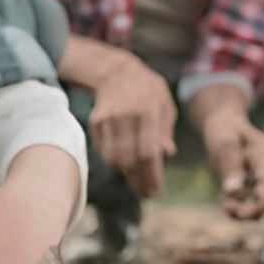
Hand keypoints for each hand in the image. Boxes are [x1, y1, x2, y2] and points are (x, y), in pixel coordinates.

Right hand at [90, 55, 176, 197]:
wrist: (116, 71)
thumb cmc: (148, 89)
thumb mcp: (165, 103)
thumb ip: (166, 129)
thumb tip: (167, 154)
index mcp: (148, 111)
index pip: (148, 151)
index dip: (151, 174)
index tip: (155, 190)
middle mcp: (126, 116)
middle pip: (129, 160)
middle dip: (138, 181)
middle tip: (146, 192)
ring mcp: (108, 120)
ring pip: (114, 159)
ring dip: (126, 174)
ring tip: (137, 181)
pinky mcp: (95, 123)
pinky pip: (104, 151)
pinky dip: (114, 162)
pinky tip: (125, 165)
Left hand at [201, 110, 263, 219]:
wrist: (225, 123)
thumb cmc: (225, 129)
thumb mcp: (224, 143)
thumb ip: (230, 165)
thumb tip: (233, 192)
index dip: (259, 206)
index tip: (238, 212)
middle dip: (251, 211)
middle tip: (228, 209)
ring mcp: (262, 178)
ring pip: (260, 204)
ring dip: (243, 210)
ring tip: (225, 205)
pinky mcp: (252, 184)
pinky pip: (249, 202)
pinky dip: (237, 205)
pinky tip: (225, 202)